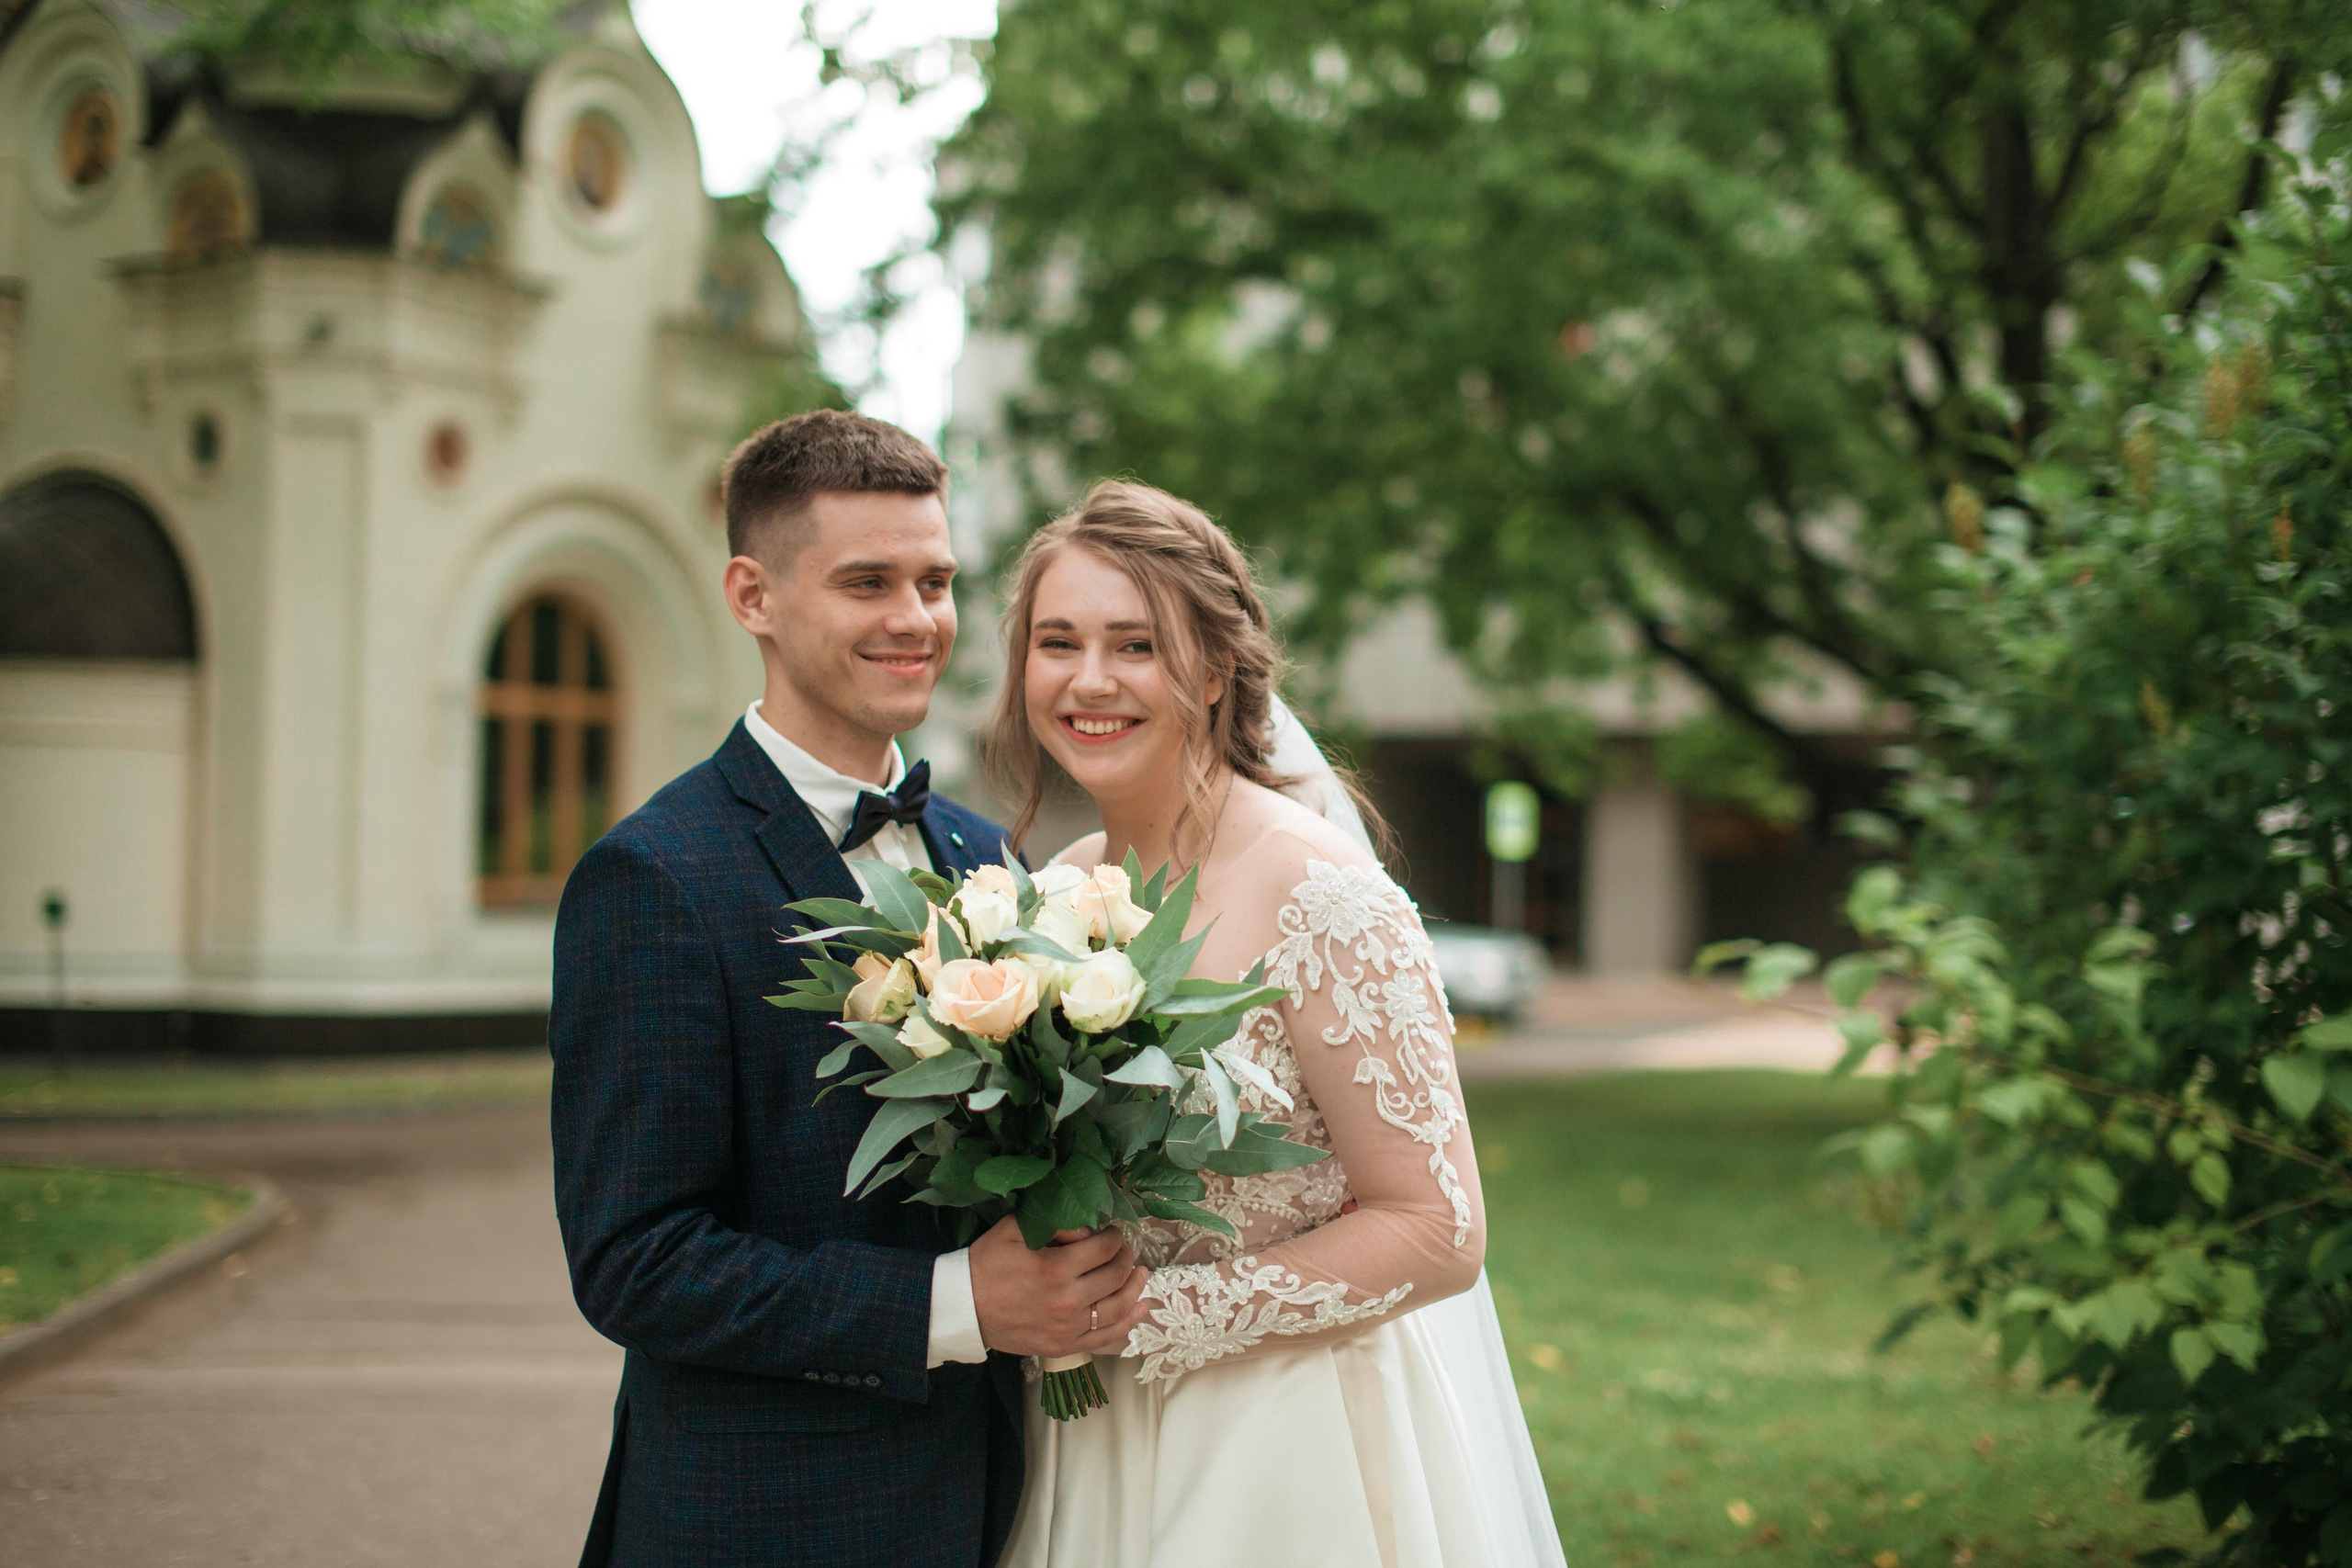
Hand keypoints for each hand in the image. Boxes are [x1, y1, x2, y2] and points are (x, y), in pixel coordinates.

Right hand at [968, 1217, 1149, 1358]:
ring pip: (1117, 1307)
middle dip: (1125, 1257)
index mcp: (1055, 1268)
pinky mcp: (1063, 1347)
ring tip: (1141, 1274)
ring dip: (1135, 1287)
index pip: (1103, 1248)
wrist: (964, 1307)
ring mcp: (1067, 1328)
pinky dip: (1128, 1322)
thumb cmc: (987, 1263)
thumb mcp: (1015, 1229)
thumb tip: (1088, 1231)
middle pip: (1115, 1275)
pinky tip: (1140, 1309)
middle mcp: (1067, 1300)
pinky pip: (1105, 1337)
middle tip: (1123, 1250)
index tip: (1111, 1233)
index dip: (1113, 1236)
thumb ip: (1055, 1224)